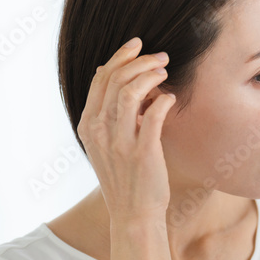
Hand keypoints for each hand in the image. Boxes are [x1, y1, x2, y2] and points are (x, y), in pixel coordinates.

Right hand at [76, 37, 176, 221]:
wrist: (134, 214)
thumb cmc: (126, 176)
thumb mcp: (107, 143)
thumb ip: (108, 112)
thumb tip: (108, 75)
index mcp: (88, 125)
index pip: (100, 79)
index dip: (120, 57)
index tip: (138, 45)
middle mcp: (99, 131)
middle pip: (115, 79)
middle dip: (140, 61)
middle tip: (161, 57)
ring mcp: (119, 142)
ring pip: (130, 91)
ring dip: (150, 75)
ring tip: (165, 72)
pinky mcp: (142, 152)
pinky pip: (153, 114)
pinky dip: (163, 100)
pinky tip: (170, 99)